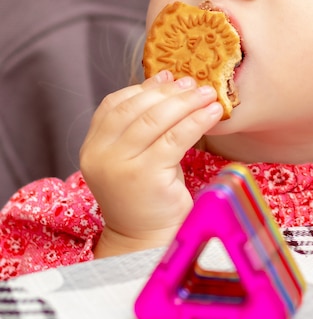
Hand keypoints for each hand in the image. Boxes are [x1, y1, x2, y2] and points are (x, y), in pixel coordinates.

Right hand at [80, 70, 222, 256]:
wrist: (146, 240)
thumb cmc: (146, 195)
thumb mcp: (136, 155)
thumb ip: (142, 122)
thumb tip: (165, 79)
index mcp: (93, 147)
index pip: (113, 105)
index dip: (143, 88)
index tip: (169, 78)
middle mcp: (100, 156)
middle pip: (136, 109)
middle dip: (169, 92)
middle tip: (195, 84)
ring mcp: (120, 166)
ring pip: (156, 120)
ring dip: (186, 102)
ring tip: (208, 94)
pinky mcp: (146, 176)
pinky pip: (175, 138)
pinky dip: (197, 121)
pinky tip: (212, 113)